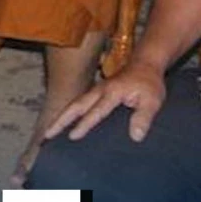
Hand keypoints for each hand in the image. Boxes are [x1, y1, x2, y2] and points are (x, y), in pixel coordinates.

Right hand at [45, 61, 166, 142]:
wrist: (145, 64)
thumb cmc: (149, 83)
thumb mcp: (153, 100)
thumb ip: (144, 117)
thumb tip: (136, 136)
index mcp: (112, 92)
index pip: (96, 111)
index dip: (84, 124)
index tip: (73, 136)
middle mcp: (99, 90)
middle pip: (75, 106)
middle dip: (61, 120)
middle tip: (47, 134)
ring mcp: (95, 90)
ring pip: (74, 104)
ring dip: (61, 117)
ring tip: (49, 132)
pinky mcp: (95, 92)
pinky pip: (78, 104)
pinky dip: (68, 114)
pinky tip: (64, 124)